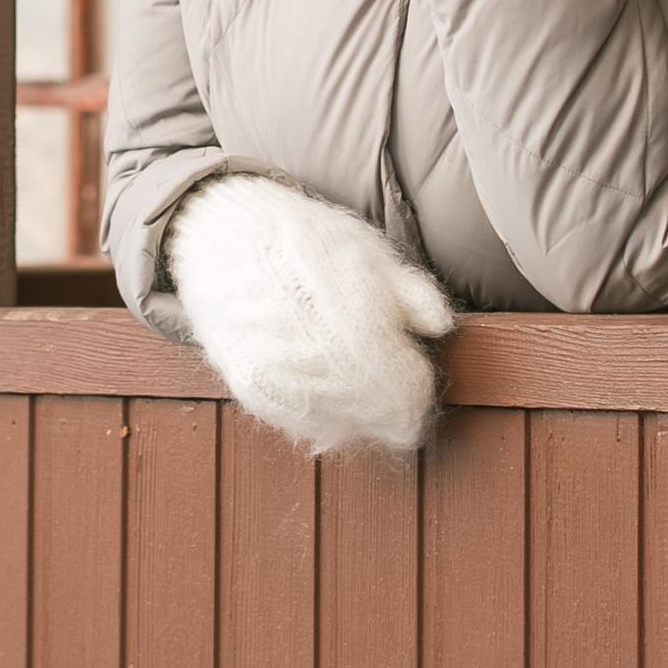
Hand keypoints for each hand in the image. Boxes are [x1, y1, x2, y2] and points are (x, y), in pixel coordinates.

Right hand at [166, 174, 452, 455]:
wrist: (223, 239)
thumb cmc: (307, 240)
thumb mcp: (370, 252)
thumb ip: (413, 293)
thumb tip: (443, 327)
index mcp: (362, 332)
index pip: (409, 396)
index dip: (420, 388)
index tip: (414, 365)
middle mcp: (323, 368)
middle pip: (379, 420)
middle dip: (394, 404)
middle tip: (391, 375)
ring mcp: (285, 384)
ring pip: (343, 428)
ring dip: (359, 411)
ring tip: (354, 372)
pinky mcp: (254, 391)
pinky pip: (303, 422)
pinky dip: (321, 411)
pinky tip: (323, 380)